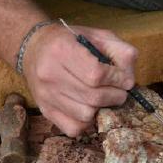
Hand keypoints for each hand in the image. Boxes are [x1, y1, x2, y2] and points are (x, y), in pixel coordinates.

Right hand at [22, 23, 137, 136]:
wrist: (34, 48)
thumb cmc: (71, 41)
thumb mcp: (97, 35)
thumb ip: (119, 51)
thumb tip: (129, 79)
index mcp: (62, 50)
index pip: (96, 74)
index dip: (117, 80)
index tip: (125, 80)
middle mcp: (50, 74)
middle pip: (93, 97)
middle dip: (115, 96)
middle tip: (119, 91)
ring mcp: (46, 95)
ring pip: (85, 115)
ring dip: (102, 108)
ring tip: (104, 98)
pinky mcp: (45, 110)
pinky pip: (73, 128)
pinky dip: (87, 122)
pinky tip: (89, 107)